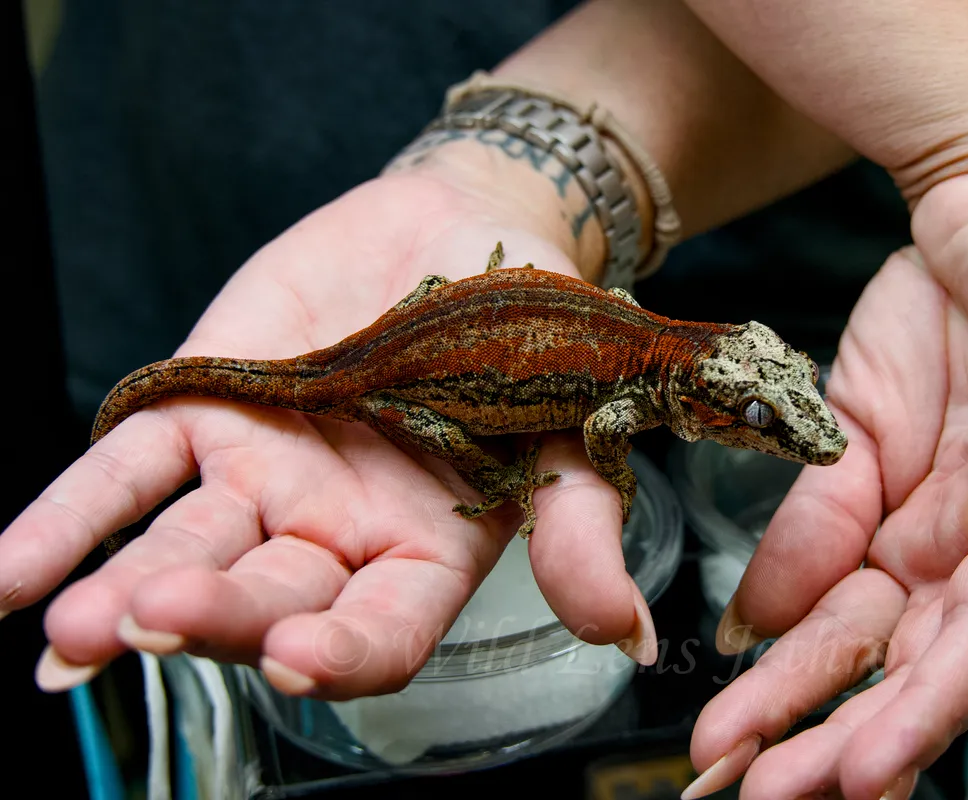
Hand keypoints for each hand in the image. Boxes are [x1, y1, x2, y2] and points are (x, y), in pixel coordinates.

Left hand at [0, 138, 657, 698]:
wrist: (469, 227)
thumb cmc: (535, 334)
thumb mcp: (568, 422)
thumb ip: (579, 527)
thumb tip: (627, 636)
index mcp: (426, 553)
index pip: (381, 631)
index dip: (343, 653)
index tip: (299, 661)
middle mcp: (333, 537)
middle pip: (269, 600)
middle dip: (215, 618)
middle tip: (156, 622)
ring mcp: (260, 481)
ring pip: (188, 549)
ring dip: (124, 592)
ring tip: (76, 630)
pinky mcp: (200, 412)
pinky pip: (119, 477)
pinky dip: (57, 527)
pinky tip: (0, 581)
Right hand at [683, 174, 967, 799]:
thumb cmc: (928, 324)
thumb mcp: (839, 430)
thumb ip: (811, 525)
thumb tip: (755, 625)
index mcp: (915, 542)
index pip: (848, 642)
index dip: (789, 699)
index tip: (725, 756)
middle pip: (917, 656)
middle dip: (848, 731)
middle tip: (779, 798)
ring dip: (938, 695)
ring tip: (874, 774)